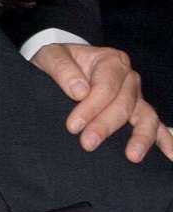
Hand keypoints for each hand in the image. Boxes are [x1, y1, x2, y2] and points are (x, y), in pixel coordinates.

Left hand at [30, 42, 172, 161]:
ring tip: (132, 156)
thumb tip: (79, 91)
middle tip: (87, 143)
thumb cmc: (57, 61)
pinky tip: (170, 156)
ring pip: (146, 115)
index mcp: (110, 61)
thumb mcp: (51, 55)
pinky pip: (155, 124)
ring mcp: (135, 95)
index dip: (90, 107)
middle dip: (106, 125)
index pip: (105, 87)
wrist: (62, 65)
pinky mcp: (137, 110)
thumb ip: (62, 68)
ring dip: (140, 136)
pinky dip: (165, 140)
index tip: (73, 126)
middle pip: (124, 104)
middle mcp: (128, 77)